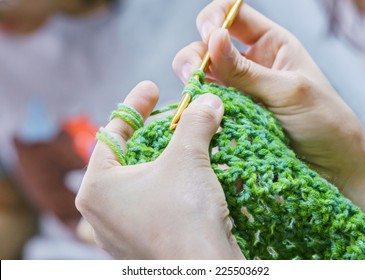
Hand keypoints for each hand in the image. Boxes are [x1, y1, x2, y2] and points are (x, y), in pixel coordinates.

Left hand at [76, 81, 243, 258]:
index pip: (113, 133)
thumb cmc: (183, 217)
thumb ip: (194, 123)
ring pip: (147, 180)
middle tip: (175, 116)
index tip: (152, 88)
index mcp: (98, 187)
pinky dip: (176, 184)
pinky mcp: (147, 241)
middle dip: (156, 134)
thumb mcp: (186, 159)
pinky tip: (195, 175)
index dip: (135, 106)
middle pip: (130, 157)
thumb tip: (208, 100)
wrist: (205, 273)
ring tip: (190, 142)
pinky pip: (158, 202)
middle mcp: (104, 211)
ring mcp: (124, 230)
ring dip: (170, 159)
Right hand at [172, 0, 364, 237]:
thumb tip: (212, 39)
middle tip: (194, 74)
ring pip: (203, 75)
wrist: (332, 165)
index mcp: (271, 45)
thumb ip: (246, 70)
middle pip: (209, 45)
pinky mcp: (233, 116)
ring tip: (195, 95)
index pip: (234, 15)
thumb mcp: (287, 90)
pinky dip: (198, 107)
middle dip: (195, 54)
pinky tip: (199, 114)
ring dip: (193, 81)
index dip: (215, 17)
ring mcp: (239, 91)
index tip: (207, 34)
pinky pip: (207, 105)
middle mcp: (251, 64)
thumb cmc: (323, 121)